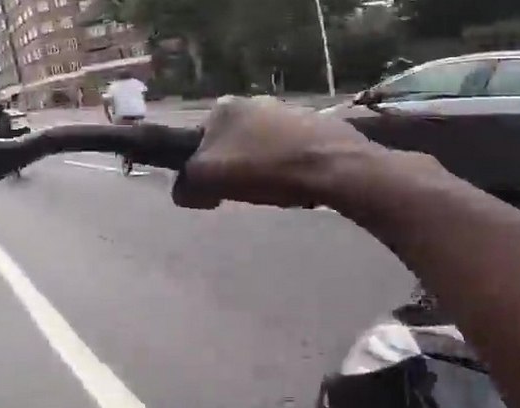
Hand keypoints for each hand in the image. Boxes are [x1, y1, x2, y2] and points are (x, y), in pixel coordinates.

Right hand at [173, 96, 384, 209]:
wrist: (333, 165)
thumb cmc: (265, 168)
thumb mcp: (207, 179)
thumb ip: (186, 184)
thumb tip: (186, 191)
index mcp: (223, 107)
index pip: (196, 143)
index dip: (199, 171)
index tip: (215, 192)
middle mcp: (252, 101)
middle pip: (227, 146)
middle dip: (231, 170)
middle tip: (244, 193)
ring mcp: (284, 110)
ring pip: (256, 149)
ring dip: (258, 169)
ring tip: (273, 189)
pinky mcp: (312, 125)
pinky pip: (284, 151)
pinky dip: (283, 167)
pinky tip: (294, 183)